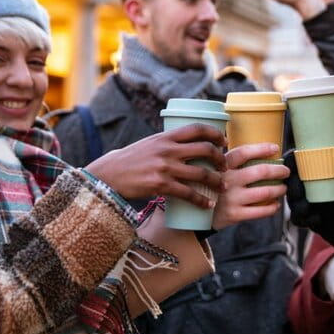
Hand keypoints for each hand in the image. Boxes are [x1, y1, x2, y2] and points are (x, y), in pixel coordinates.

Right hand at [86, 124, 226, 207]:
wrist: (109, 174)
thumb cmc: (131, 160)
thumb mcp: (150, 144)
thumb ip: (168, 143)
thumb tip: (189, 145)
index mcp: (166, 136)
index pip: (197, 128)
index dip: (215, 134)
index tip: (224, 141)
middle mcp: (167, 149)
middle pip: (205, 150)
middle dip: (220, 158)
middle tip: (225, 166)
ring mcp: (165, 167)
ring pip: (201, 173)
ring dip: (216, 181)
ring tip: (222, 186)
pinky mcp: (160, 185)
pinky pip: (188, 194)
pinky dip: (201, 200)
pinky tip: (208, 204)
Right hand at [212, 143, 288, 228]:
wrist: (193, 213)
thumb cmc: (210, 187)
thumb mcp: (213, 170)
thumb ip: (229, 162)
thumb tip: (257, 151)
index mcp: (221, 166)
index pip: (244, 152)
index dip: (261, 148)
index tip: (275, 148)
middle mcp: (227, 180)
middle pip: (260, 171)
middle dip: (278, 170)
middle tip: (285, 171)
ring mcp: (231, 198)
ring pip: (264, 192)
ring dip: (279, 189)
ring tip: (283, 188)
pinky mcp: (234, 214)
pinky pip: (260, 211)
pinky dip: (272, 207)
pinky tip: (275, 204)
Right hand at [284, 149, 333, 270]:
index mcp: (324, 172)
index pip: (301, 161)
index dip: (292, 159)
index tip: (292, 160)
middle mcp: (314, 186)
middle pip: (291, 181)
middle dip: (291, 184)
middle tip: (299, 191)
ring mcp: (311, 203)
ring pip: (292, 200)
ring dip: (295, 203)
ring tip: (307, 208)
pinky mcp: (310, 220)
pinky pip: (298, 219)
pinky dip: (302, 219)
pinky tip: (317, 220)